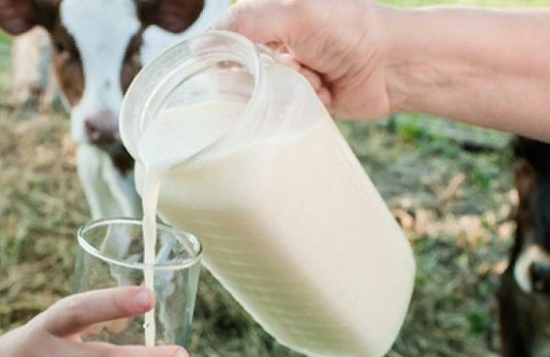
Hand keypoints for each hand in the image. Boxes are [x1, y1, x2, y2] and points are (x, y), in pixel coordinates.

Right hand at [214, 0, 391, 119]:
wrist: (392, 66)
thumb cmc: (348, 29)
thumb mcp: (294, 14)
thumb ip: (245, 23)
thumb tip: (199, 45)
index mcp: (272, 15)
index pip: (228, 35)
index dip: (226, 51)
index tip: (233, 64)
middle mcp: (277, 42)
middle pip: (243, 68)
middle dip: (267, 73)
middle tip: (294, 65)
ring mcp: (291, 72)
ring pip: (265, 92)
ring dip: (291, 87)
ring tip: (317, 78)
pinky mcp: (304, 98)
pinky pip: (285, 108)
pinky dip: (305, 102)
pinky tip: (326, 92)